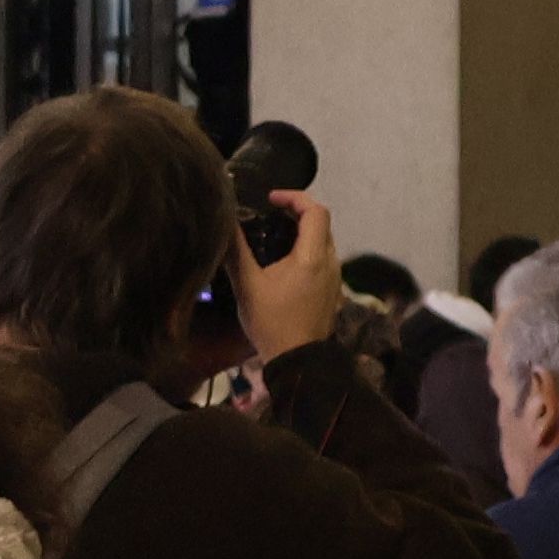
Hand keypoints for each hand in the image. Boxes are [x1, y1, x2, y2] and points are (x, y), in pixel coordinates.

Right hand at [237, 193, 346, 361]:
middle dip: (297, 212)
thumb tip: (224, 222)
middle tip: (269, 213)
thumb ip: (236, 251)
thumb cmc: (272, 322)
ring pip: (323, 241)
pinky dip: (306, 249)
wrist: (298, 360)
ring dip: (302, 231)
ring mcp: (335, 277)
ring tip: (273, 236)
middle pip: (321, 223)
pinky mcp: (332, 290)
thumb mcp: (247, 285)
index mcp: (312, 256)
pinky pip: (322, 258)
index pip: (316, 211)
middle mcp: (330, 262)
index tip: (270, 199)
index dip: (294, 197)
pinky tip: (283, 262)